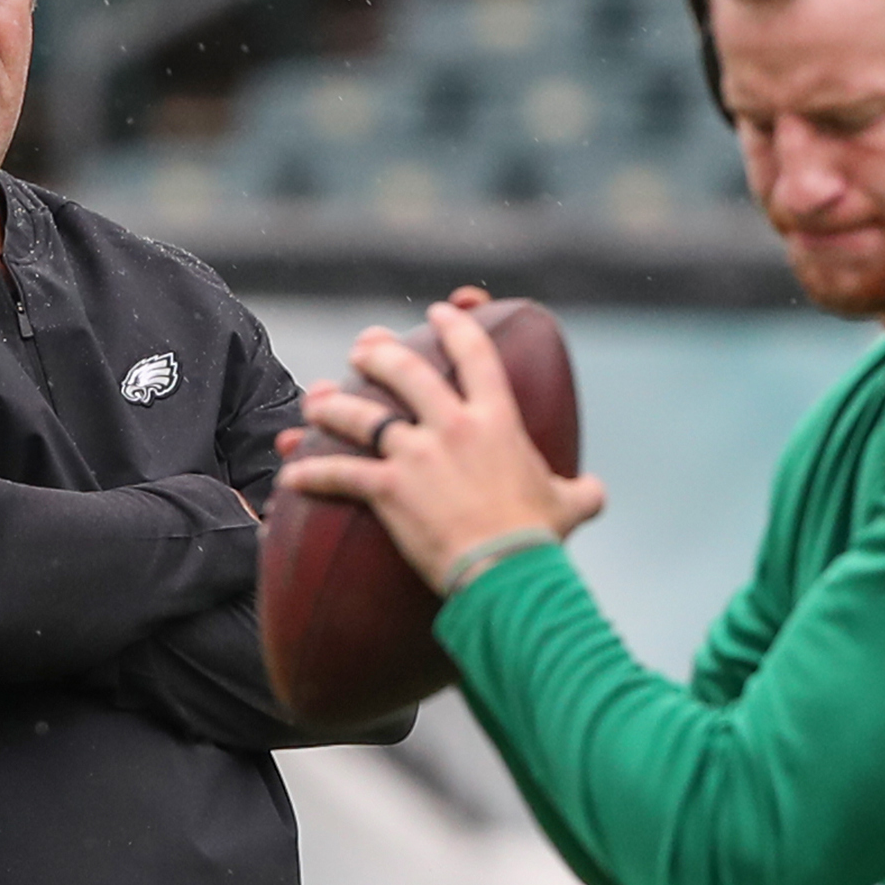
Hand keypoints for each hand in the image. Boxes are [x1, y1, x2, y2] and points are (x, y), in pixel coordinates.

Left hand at [277, 297, 606, 588]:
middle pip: (407, 372)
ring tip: (316, 400)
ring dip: (332, 405)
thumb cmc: (539, 541)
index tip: (444, 311)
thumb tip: (597, 491)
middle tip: (363, 349)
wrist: (509, 572)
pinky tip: (288, 477)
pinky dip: (309, 475)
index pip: (476, 355)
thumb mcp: (571, 507)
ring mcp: (417, 455)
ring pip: (361, 416)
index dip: (457, 325)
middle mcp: (454, 427)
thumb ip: (582, 492)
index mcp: (498, 421)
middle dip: (379, 354)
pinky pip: (339, 474)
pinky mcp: (389, 489)